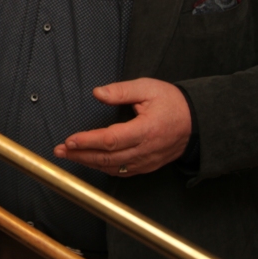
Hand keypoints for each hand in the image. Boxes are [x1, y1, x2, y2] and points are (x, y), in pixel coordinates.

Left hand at [53, 78, 191, 176]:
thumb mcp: (148, 87)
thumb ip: (120, 90)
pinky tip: (90, 162)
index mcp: (146, 129)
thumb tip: (97, 93)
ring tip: (68, 156)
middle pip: (108, 158)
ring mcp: (148, 161)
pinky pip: (122, 171)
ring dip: (88, 163)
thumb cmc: (172, 102)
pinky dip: (104, 168)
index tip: (69, 140)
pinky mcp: (148, 166)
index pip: (111, 140)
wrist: (198, 122)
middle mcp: (146, 149)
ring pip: (113, 167)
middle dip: (80, 155)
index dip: (87, 141)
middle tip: (59, 151)